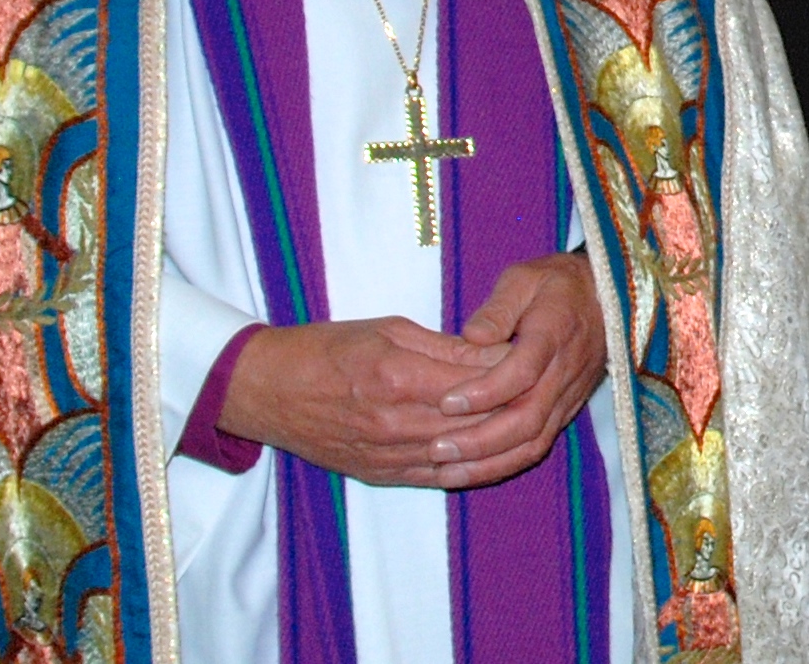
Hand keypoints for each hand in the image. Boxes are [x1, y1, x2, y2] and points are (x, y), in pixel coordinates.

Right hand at [217, 315, 507, 486]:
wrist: (268, 390)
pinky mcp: (380, 475)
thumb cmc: (325, 349)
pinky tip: (491, 454)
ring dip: (496, 441)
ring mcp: (388, 455)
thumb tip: (492, 353)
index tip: (532, 358)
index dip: (508, 373)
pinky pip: (437, 477)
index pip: (473, 382)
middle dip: (511, 407)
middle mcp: (396, 422)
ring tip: (524, 420)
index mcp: (398, 377)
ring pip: (461, 454)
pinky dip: (468, 467)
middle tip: (540, 390)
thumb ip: (442, 347)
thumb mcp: (387, 330)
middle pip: (473, 422)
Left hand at [434, 252, 608, 488]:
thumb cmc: (556, 285)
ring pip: (533, 442)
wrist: (608, 299)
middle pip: (526, 419)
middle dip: (479, 440)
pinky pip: (538, 446)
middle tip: (436, 447)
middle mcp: (564, 373)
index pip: (521, 372)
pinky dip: (504, 464)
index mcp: (554, 333)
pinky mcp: (566, 412)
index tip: (446, 401)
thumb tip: (471, 337)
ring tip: (447, 471)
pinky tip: (472, 471)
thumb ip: (498, 307)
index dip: (484, 392)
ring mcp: (568, 397)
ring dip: (489, 462)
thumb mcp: (524, 278)